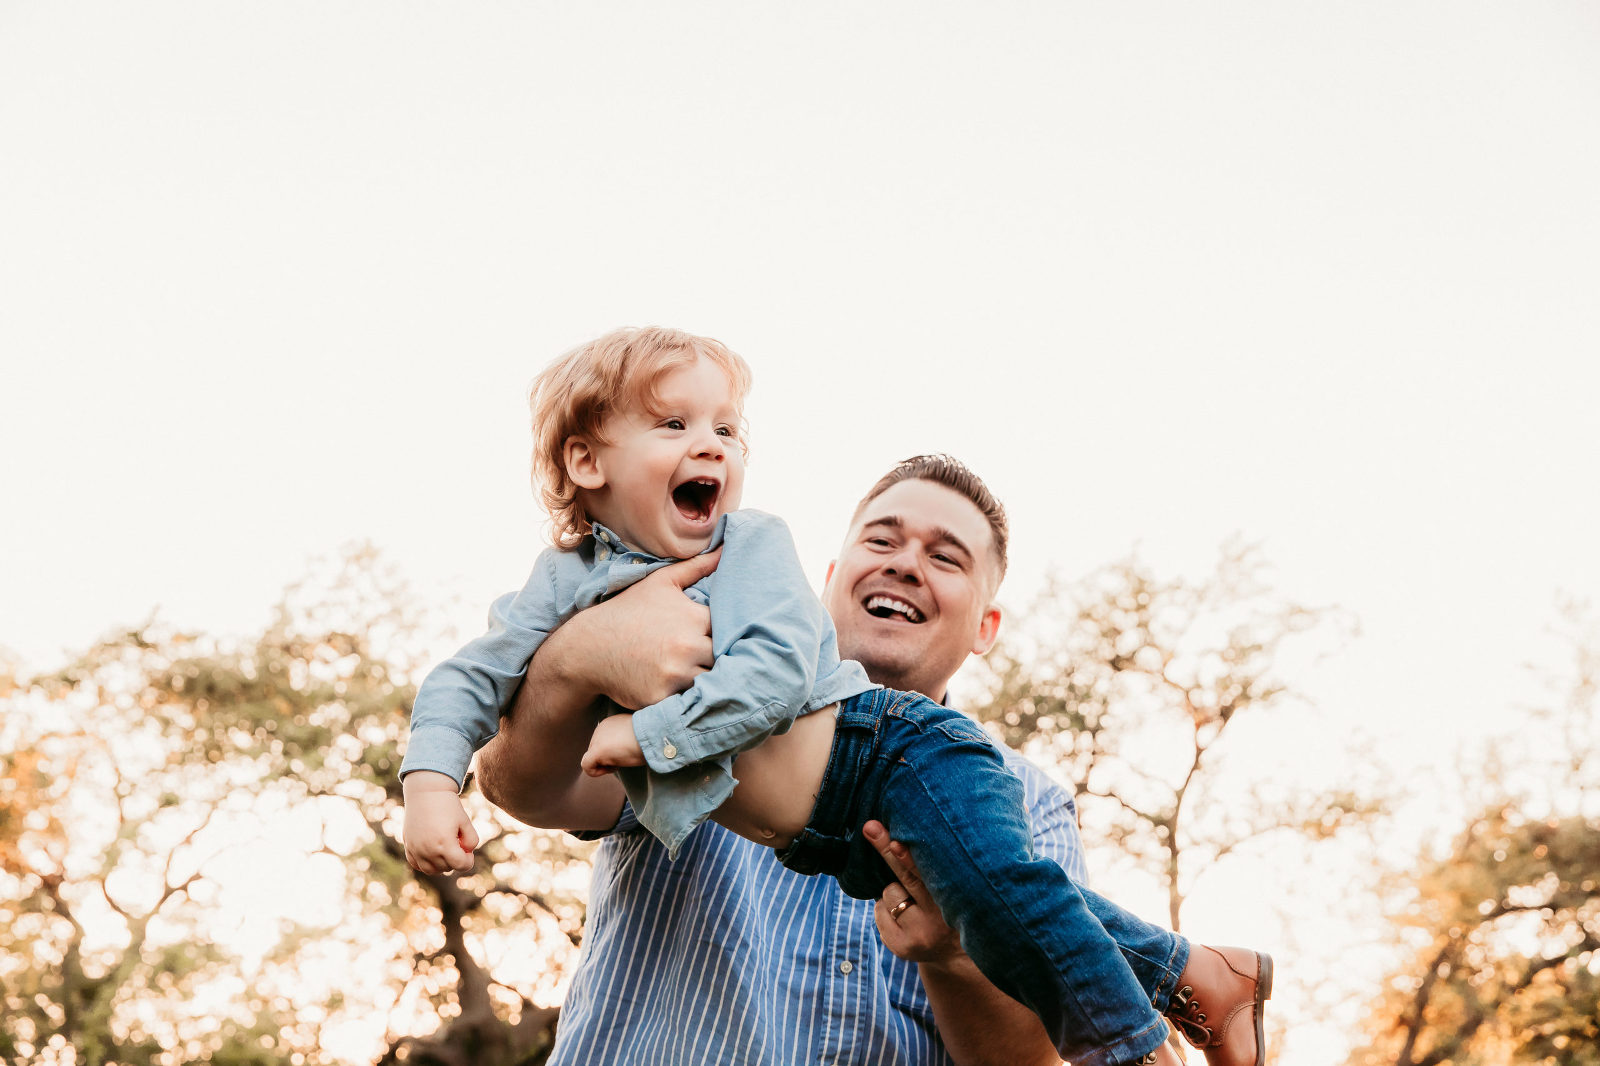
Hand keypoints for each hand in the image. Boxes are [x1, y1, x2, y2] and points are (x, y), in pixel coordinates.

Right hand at [402, 772, 479, 874]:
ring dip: (441, 864)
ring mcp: (416, 850)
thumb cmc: (448, 805)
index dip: (468, 860)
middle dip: (455, 859)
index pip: (460, 865)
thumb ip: (471, 840)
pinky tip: (433, 852)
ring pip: (431, 870)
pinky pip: (417, 864)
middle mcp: (428, 850)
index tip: (468, 851)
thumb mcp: (465, 821)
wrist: (425, 792)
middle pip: (447, 868)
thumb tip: (465, 853)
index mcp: (444, 844)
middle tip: (457, 843)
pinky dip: (426, 863)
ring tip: (446, 848)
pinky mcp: (408, 846)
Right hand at [569, 550, 720, 709]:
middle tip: (710, 661)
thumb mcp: (661, 583)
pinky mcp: (661, 698)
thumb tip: (727, 548)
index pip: (731, 630)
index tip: (717, 637)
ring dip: (706, 682)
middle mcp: (688, 646)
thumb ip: (697, 566)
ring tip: (697, 677)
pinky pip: (687, 703)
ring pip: (710, 683)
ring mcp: (675, 674)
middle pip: (724, 659)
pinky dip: (686, 700)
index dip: (726, 635)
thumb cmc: (628, 611)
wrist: (588, 646)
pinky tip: (679, 693)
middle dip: (718, 660)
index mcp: (695, 617)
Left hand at [580, 713, 645, 776]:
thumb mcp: (635, 735)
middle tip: (626, 757)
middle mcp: (600, 728)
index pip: (604, 742)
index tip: (628, 752)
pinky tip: (613, 768)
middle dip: (610, 759)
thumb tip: (621, 752)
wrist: (654, 734)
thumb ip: (624, 739)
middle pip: (596, 751)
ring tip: (622, 760)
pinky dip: (597, 772)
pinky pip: (587, 766)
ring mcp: (597, 739)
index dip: (614, 752)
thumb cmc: (650, 737)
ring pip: (591, 759)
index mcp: (610, 723)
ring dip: (606, 765)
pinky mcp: (597, 750)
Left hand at [864, 820, 963, 964]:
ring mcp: (918, 935)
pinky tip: (903, 918)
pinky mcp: (901, 947)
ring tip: (911, 902)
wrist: (951, 954)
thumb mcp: (950, 890)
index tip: (895, 843)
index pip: (927, 875)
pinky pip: (879, 913)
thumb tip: (901, 837)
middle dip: (887, 850)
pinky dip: (885, 910)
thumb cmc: (948, 908)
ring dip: (893, 892)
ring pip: (889, 894)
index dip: (910, 858)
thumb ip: (932, 870)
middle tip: (870, 827)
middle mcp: (938, 919)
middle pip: (905, 878)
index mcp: (953, 900)